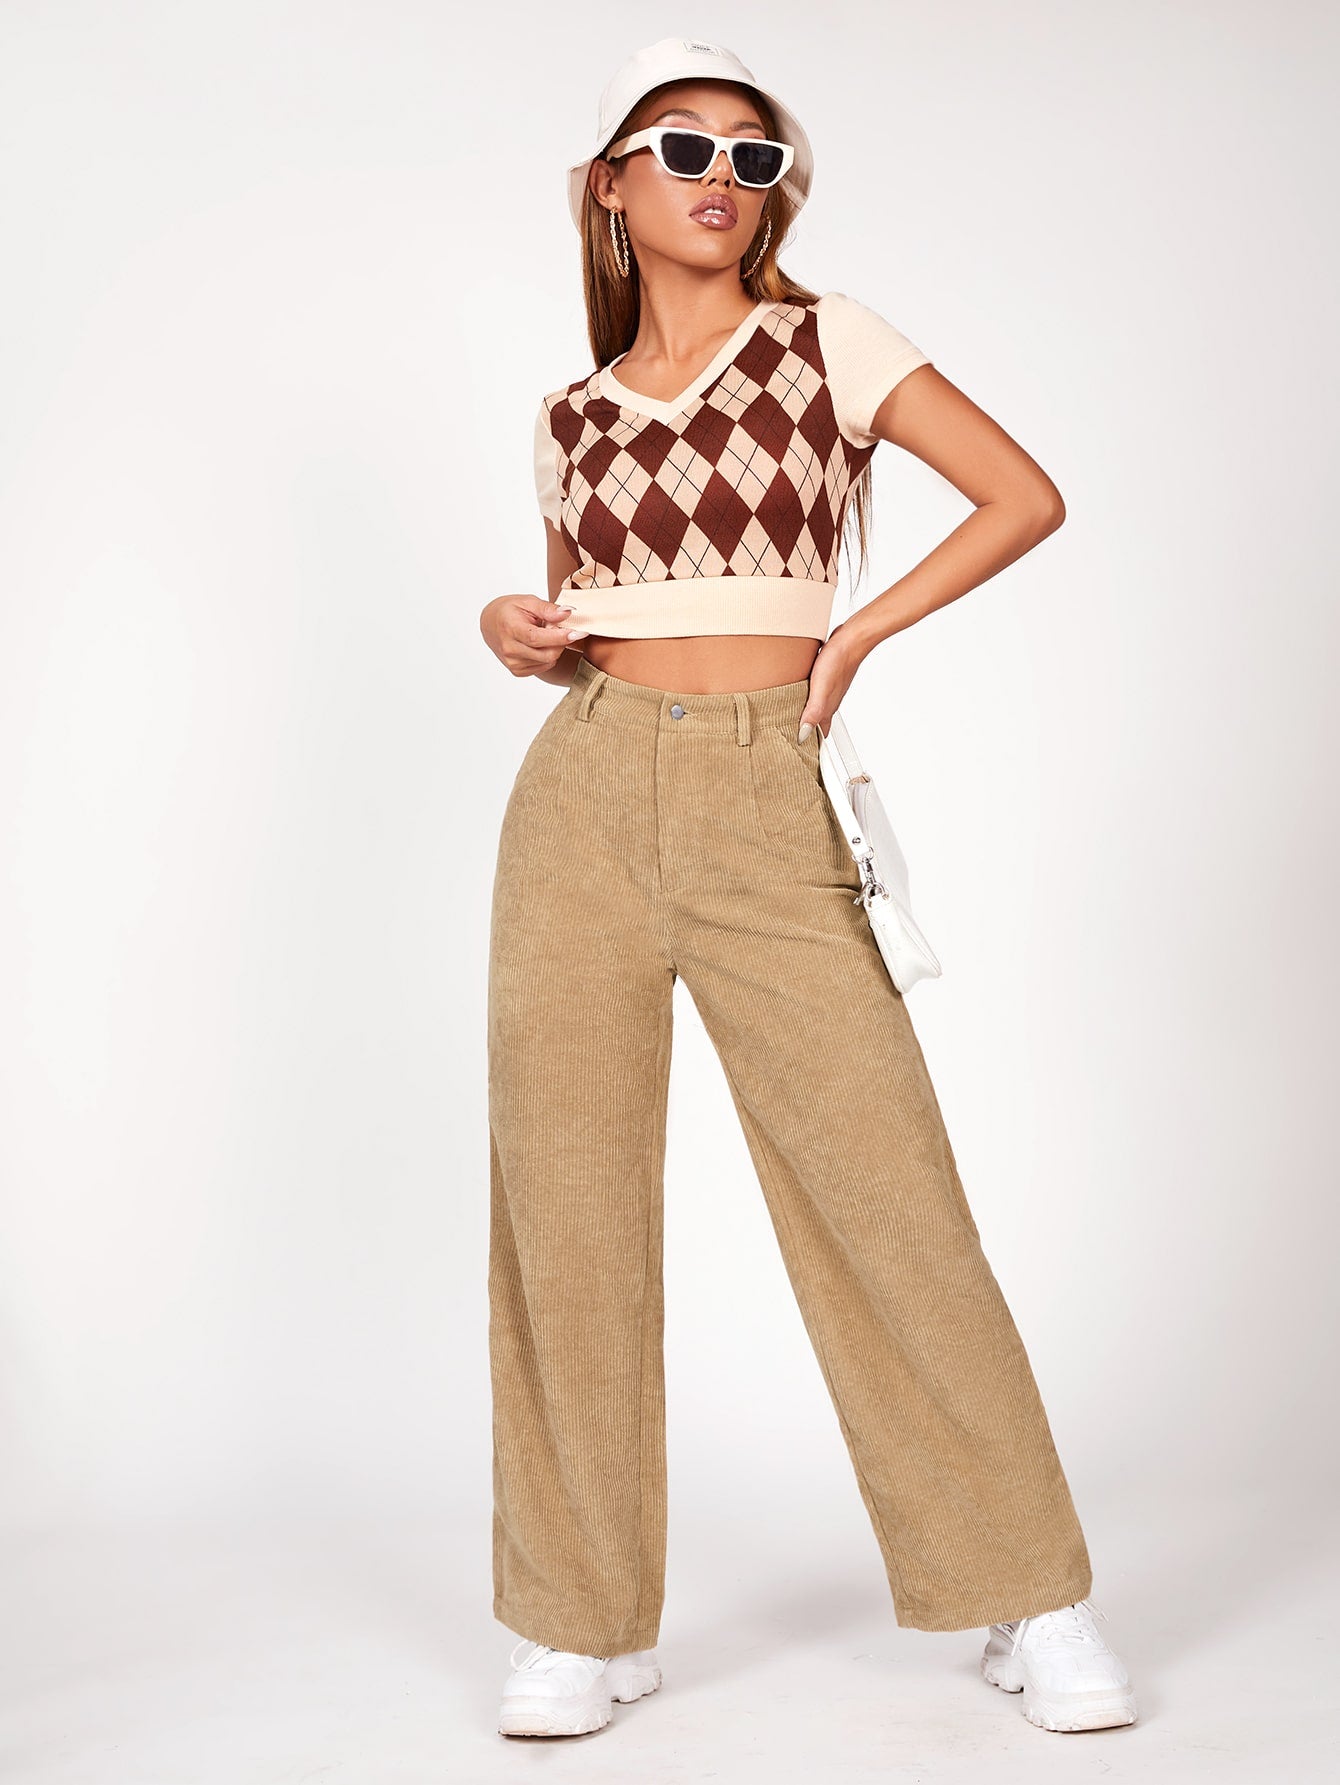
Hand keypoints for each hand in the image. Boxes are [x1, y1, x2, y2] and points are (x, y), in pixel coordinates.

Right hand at [481, 595, 589, 676]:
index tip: (577, 632)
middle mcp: (509, 649)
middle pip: (547, 654)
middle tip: (558, 627)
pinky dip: (548, 656)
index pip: (538, 638)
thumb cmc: (510, 610)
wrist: (490, 624)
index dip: (560, 637)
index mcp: (511, 629)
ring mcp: (513, 663)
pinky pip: (544, 666)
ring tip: (545, 634)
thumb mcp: (527, 601)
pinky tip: (540, 645)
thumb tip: (567, 613)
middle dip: (561, 641)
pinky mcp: (517, 671)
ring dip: (554, 648)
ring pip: (548, 661)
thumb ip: (548, 608)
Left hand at [796, 622, 864, 740]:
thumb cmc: (838, 661)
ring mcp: (830, 689)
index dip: (812, 743)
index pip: (821, 732)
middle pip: (819, 722)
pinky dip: (811, 700)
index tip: (805, 755)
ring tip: (799, 724)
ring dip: (809, 717)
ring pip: (818, 708)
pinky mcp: (828, 676)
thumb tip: (803, 733)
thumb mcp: (821, 690)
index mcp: (828, 707)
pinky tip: (804, 696)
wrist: (852, 639)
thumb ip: (813, 712)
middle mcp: (830, 700)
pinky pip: (818, 694)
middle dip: (809, 733)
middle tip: (797, 742)